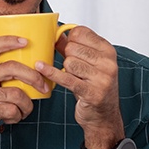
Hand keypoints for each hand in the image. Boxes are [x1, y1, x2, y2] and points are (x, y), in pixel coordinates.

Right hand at [0, 36, 47, 148]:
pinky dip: (17, 116)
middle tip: (44, 86)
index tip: (25, 41)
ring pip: (15, 93)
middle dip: (33, 76)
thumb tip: (24, 74)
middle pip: (11, 67)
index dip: (8, 41)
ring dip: (27, 105)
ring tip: (25, 111)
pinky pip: (10, 110)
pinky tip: (12, 119)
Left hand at [37, 27, 123, 148]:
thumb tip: (56, 33)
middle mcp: (108, 63)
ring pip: (68, 62)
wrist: (103, 116)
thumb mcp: (87, 63)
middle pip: (72, 47)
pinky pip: (65, 78)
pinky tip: (40, 68)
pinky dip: (51, 73)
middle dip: (67, 57)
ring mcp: (102, 78)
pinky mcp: (91, 92)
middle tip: (75, 70)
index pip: (80, 32)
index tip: (71, 48)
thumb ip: (72, 47)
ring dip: (66, 71)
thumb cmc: (94, 87)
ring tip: (76, 78)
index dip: (70, 39)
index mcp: (108, 51)